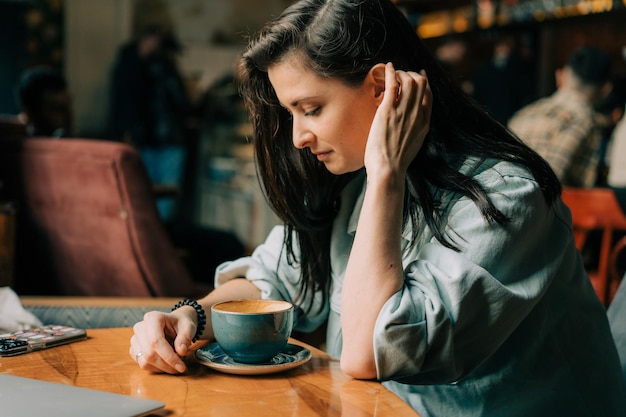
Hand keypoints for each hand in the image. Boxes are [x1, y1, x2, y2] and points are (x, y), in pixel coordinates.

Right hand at [129, 308, 196, 373]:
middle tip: (181, 367)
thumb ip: (185, 337)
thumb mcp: (188, 327)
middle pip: (149, 354)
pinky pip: (143, 364)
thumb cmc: (180, 324)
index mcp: (152, 318)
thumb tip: (181, 351)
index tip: (181, 367)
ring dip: (162, 367)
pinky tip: (166, 362)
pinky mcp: (134, 349)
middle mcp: (140, 328)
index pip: (156, 342)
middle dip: (166, 365)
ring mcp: (135, 339)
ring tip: (174, 362)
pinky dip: (156, 368)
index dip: (169, 357)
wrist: (174, 323)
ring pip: (145, 362)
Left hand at [365, 62, 431, 179]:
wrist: (388, 170)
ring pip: (409, 81)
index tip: (418, 76)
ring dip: (401, 73)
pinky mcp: (388, 111)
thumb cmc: (395, 163)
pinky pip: (393, 84)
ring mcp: (403, 112)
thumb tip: (407, 129)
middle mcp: (417, 115)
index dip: (424, 82)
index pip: (429, 95)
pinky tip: (387, 67)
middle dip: (412, 74)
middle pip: (421, 84)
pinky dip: (391, 72)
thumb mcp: (412, 146)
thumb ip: (413, 133)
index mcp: (424, 123)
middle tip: (401, 75)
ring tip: (393, 73)